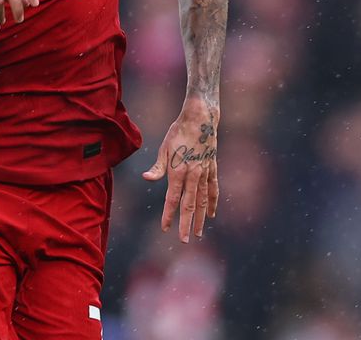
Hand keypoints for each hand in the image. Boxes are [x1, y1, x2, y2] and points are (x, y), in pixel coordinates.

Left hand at [142, 98, 218, 242]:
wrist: (200, 119)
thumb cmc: (177, 133)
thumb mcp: (164, 148)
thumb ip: (157, 167)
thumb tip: (146, 178)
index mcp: (178, 170)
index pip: (172, 198)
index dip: (169, 215)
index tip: (165, 228)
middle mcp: (193, 174)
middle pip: (189, 205)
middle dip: (186, 224)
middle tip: (184, 240)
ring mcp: (205, 173)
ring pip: (202, 201)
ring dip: (199, 218)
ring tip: (198, 233)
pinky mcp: (212, 169)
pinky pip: (213, 190)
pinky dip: (212, 203)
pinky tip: (211, 215)